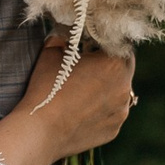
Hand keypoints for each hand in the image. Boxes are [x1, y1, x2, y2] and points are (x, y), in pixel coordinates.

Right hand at [15, 39, 136, 157]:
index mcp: (114, 63)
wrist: (40, 131)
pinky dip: (103, 108)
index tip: (90, 46)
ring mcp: (121, 111)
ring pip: (120, 91)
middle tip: (89, 66)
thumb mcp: (51, 52)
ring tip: (84, 90)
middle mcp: (124, 87)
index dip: (104, 43)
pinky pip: (113, 112)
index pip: (120, 44)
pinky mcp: (115, 129)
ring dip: (108, 87)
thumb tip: (69, 32)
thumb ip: (65, 37)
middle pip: (124, 67)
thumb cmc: (45, 88)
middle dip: (110, 64)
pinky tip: (83, 109)